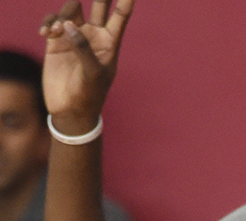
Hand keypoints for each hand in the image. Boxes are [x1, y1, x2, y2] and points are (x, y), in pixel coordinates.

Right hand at [39, 0, 134, 127]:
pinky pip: (53, 21)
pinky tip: (44, 33)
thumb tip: (68, 24)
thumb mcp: (93, 73)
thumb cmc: (89, 94)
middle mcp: (94, 35)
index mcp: (110, 42)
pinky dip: (48, 22)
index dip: (125, 2)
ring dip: (63, 13)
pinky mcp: (56, 41)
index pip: (120, 16)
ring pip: (72, 9)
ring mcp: (75, 36)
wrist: (70, 109)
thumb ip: (83, 47)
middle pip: (99, 4)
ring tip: (54, 31)